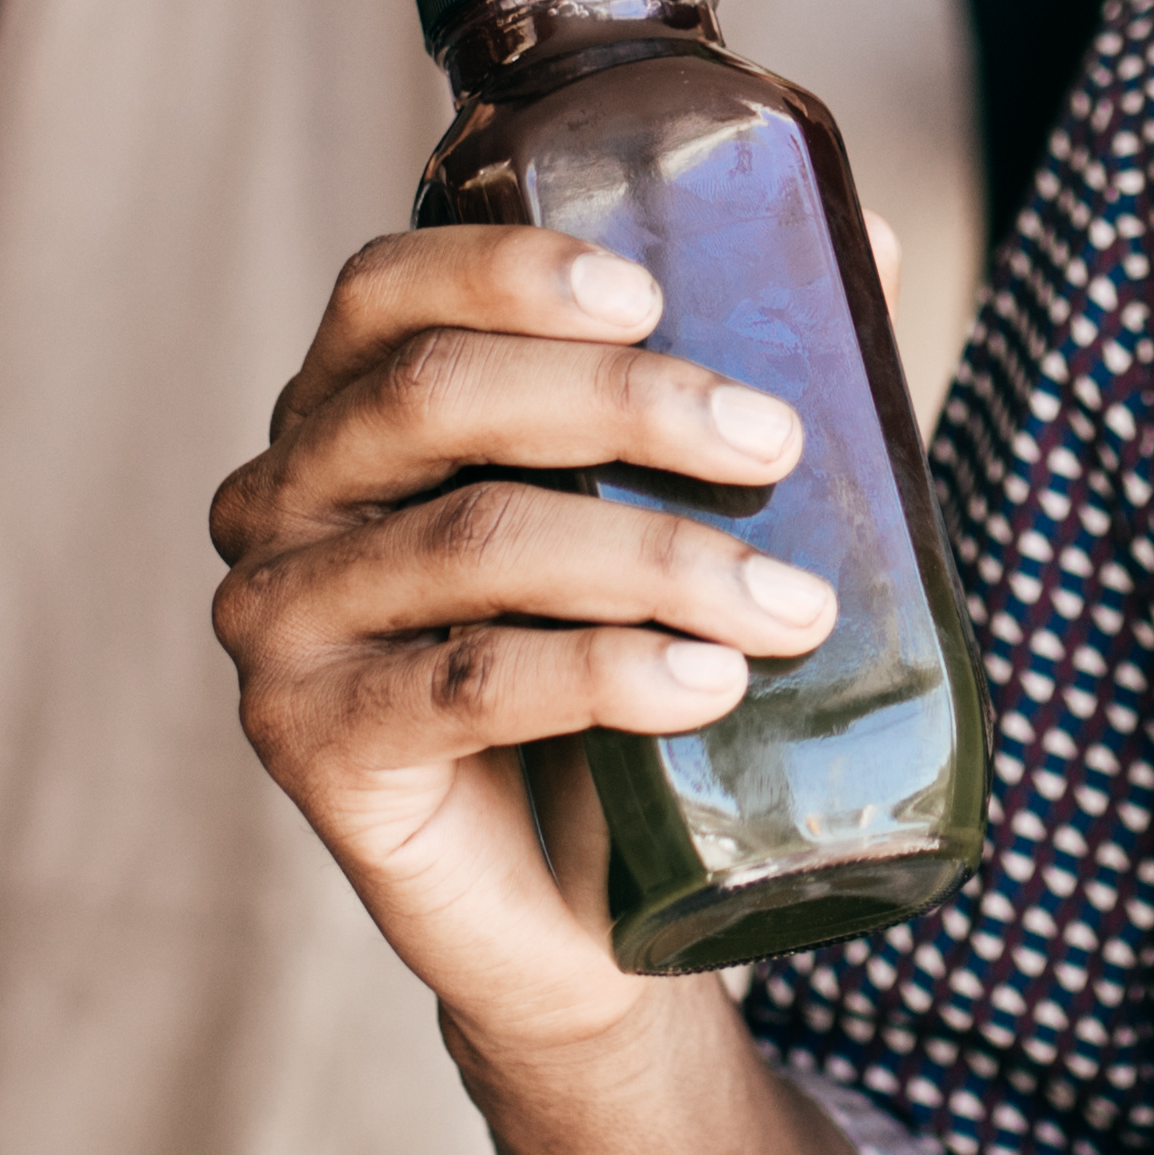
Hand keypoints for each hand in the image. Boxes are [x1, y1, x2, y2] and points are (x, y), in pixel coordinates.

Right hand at [206, 227, 850, 1069]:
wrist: (580, 911)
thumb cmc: (615, 682)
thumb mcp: (662, 517)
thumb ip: (732, 386)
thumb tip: (875, 242)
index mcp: (347, 410)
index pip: (387, 289)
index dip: (507, 269)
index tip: (655, 290)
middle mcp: (284, 499)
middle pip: (432, 398)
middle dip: (623, 404)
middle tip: (774, 445)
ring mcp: (278, 624)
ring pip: (472, 543)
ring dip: (655, 558)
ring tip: (794, 605)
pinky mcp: (311, 743)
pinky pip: (467, 683)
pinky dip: (607, 673)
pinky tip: (708, 683)